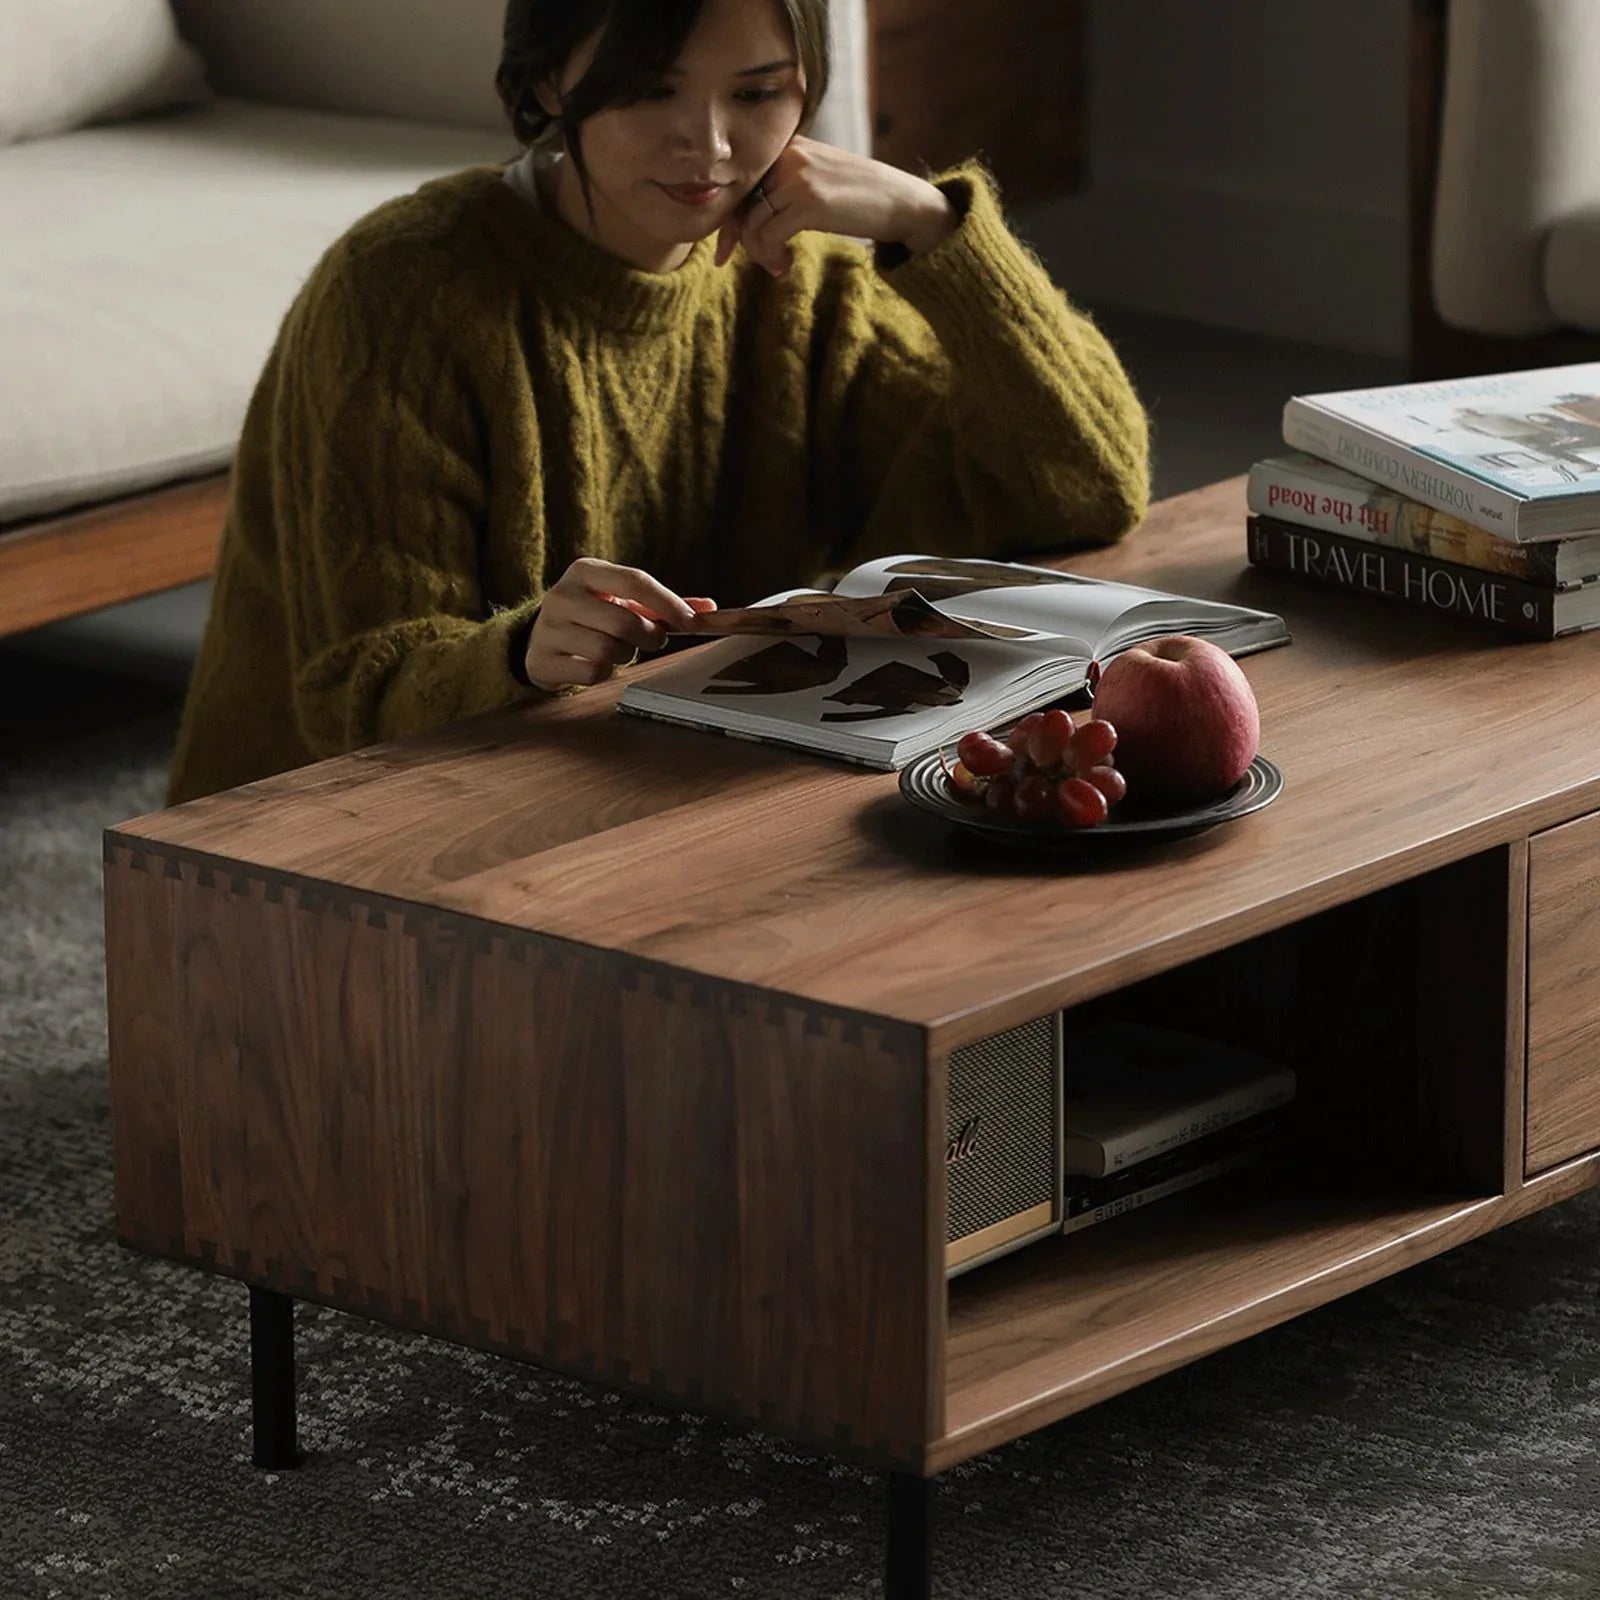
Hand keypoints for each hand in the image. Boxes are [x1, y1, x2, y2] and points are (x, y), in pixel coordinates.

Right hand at [524, 558, 715, 691]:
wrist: (538, 639)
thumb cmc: (591, 616)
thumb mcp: (621, 600)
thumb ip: (661, 604)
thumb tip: (708, 609)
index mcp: (585, 571)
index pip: (635, 580)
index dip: (668, 603)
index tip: (694, 623)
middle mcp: (562, 595)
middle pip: (624, 621)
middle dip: (648, 637)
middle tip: (651, 640)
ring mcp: (548, 628)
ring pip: (608, 650)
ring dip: (625, 656)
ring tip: (617, 649)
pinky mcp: (541, 660)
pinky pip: (592, 673)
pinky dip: (604, 673)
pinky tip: (595, 664)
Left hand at [714, 135, 958, 276]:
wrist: (901, 201)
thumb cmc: (858, 199)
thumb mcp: (816, 182)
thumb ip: (783, 189)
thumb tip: (745, 222)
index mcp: (788, 147)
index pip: (742, 184)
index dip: (729, 220)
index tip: (725, 250)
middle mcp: (789, 156)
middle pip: (740, 204)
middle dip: (738, 240)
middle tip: (742, 263)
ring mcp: (798, 177)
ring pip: (752, 224)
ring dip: (759, 254)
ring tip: (777, 266)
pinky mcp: (809, 202)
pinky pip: (769, 236)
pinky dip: (772, 257)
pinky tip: (785, 266)